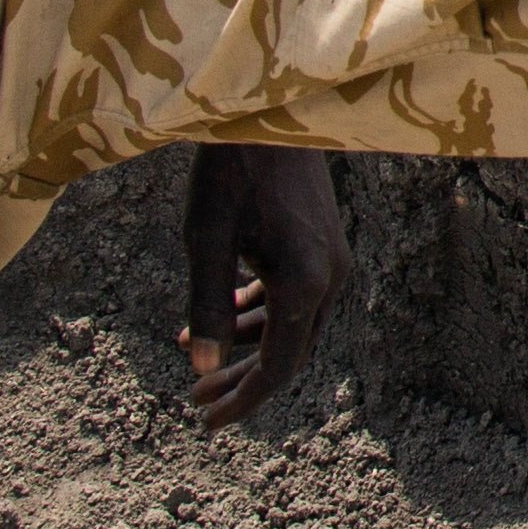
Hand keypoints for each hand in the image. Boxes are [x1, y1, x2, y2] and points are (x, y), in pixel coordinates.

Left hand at [181, 145, 347, 429]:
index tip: (208, 422)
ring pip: (293, 327)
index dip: (244, 400)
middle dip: (242, 380)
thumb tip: (203, 372)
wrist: (268, 106)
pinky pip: (296, 298)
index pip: (279, 367)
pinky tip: (224, 313)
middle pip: (289, 353)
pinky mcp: (323, 244)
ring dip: (248, 346)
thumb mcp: (205, 239)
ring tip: (196, 357)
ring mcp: (331, 260)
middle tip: (197, 400)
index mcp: (304, 282)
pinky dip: (261, 314)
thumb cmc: (229, 168)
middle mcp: (329, 277)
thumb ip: (207, 309)